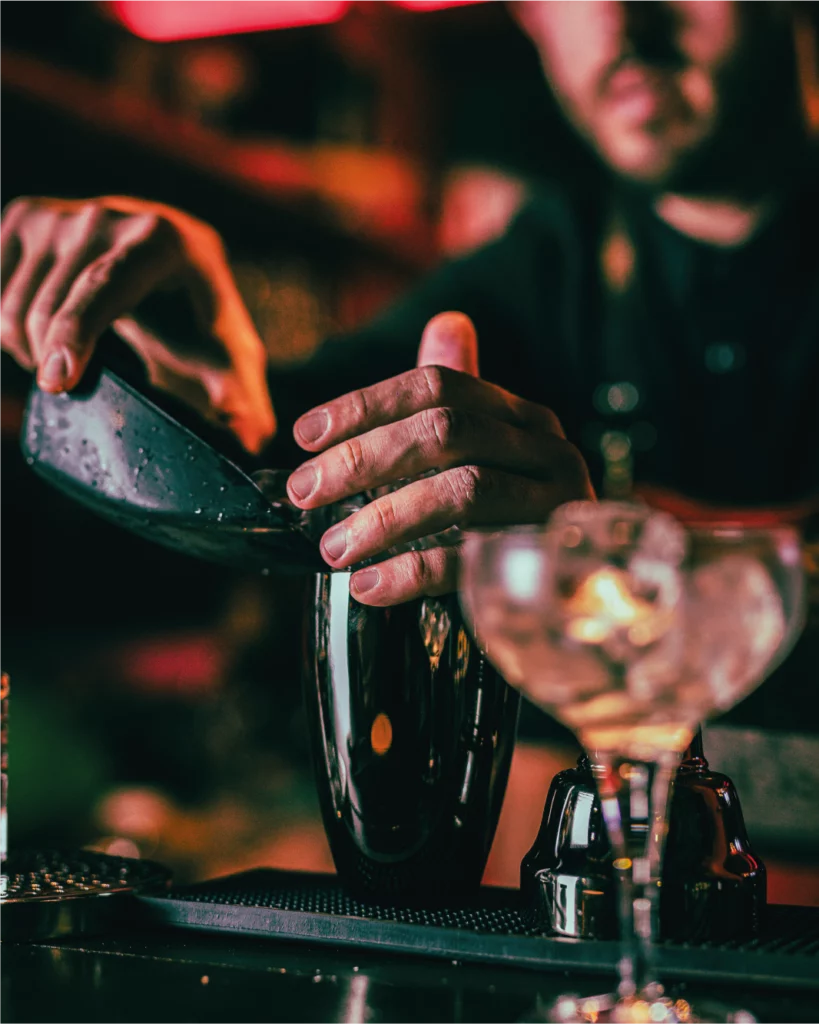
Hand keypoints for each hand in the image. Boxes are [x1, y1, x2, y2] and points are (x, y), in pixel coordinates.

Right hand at [0, 195, 274, 451]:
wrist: (174, 277)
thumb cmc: (203, 330)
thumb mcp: (233, 367)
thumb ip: (246, 412)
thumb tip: (245, 451)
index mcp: (165, 240)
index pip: (107, 283)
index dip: (77, 331)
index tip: (57, 382)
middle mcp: (110, 214)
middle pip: (51, 304)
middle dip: (53, 363)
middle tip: (76, 390)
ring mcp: (61, 213)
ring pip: (11, 302)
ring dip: (28, 350)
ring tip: (68, 363)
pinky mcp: (23, 219)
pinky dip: (6, 328)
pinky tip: (41, 339)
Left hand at [287, 311, 593, 604]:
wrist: (582, 595)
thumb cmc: (517, 519)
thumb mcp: (489, 455)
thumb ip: (458, 403)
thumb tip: (449, 319)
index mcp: (522, 417)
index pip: (439, 386)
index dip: (365, 405)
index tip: (303, 435)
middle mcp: (547, 450)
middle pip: (445, 431)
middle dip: (362, 459)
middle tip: (303, 492)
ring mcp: (555, 507)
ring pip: (462, 490)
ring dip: (384, 518)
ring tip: (332, 548)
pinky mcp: (550, 563)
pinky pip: (474, 561)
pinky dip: (414, 572)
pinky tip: (369, 586)